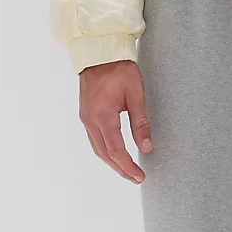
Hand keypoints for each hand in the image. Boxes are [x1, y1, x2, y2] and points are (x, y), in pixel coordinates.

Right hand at [78, 59, 151, 183]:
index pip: (116, 151)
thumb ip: (140, 123)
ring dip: (112, 162)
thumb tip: (146, 147)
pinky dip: (105, 151)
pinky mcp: (85, 114)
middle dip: (120, 169)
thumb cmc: (119, 69)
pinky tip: (114, 154)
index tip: (140, 177)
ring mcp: (85, 118)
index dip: (128, 167)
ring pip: (98, 149)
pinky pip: (94, 140)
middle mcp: (90, 121)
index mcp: (103, 116)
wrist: (99, 53)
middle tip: (136, 178)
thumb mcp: (135, 94)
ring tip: (127, 170)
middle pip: (105, 155)